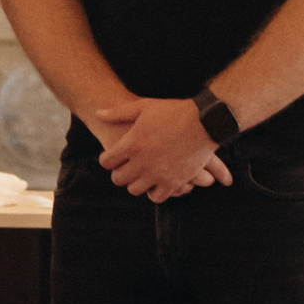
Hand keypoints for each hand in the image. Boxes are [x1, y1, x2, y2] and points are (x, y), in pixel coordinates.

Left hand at [96, 96, 231, 200]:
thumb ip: (119, 112)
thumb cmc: (173, 111)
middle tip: (125, 168)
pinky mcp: (173, 182)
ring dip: (136, 183)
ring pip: (135, 190)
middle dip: (120, 173)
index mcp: (131, 144)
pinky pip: (156, 197)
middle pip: (118, 179)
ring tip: (141, 175)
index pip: (106, 162)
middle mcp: (141, 162)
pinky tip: (156, 183)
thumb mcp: (144, 107)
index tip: (111, 158)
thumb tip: (98, 113)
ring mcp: (157, 174)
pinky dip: (154, 192)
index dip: (107, 160)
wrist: (204, 121)